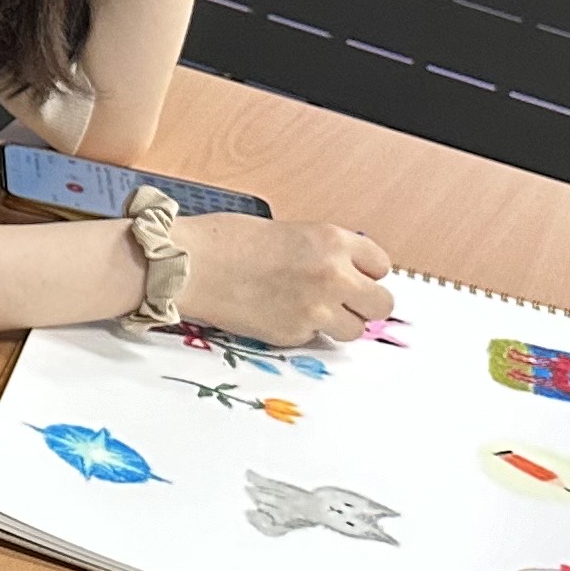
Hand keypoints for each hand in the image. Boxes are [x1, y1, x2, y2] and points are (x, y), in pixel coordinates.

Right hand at [176, 215, 397, 346]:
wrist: (187, 265)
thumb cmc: (226, 240)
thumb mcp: (290, 231)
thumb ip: (324, 253)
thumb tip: (345, 275)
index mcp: (334, 242)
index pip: (382, 266)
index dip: (365, 272)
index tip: (352, 275)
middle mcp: (334, 276)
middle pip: (382, 304)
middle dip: (364, 303)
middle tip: (342, 301)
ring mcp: (315, 309)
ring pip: (355, 330)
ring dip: (338, 323)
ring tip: (308, 311)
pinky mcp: (293, 335)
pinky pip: (315, 339)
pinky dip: (302, 331)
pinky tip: (277, 314)